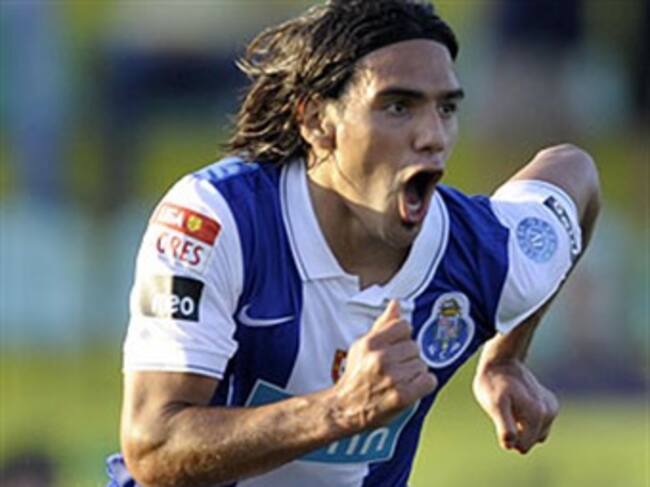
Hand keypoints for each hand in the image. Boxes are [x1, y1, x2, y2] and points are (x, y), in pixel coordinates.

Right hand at [333, 300, 436, 432]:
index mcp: (371, 342)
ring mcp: (392, 377)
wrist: (345, 408)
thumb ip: (382, 324)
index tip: (396, 348)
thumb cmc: (355, 376)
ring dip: (415, 372)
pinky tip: (411, 387)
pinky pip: (429, 381)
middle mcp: (381, 358)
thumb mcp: (362, 345)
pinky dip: (423, 385)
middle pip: (415, 347)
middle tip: (396, 367)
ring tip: (400, 379)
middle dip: (408, 357)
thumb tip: (396, 303)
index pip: (404, 326)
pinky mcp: (402, 395)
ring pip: (422, 364)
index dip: (402, 338)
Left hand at [473, 359, 558, 453]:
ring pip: (535, 433)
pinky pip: (540, 424)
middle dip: (517, 431)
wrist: (501, 361)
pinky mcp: (551, 403)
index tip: (501, 419)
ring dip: (523, 425)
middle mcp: (549, 413)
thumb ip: (504, 426)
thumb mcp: (493, 404)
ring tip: (512, 405)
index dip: (508, 437)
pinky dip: (529, 418)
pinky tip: (519, 403)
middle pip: (530, 441)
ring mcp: (551, 408)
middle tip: (506, 410)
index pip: (522, 446)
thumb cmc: (493, 383)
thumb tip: (511, 444)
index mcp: (536, 416)